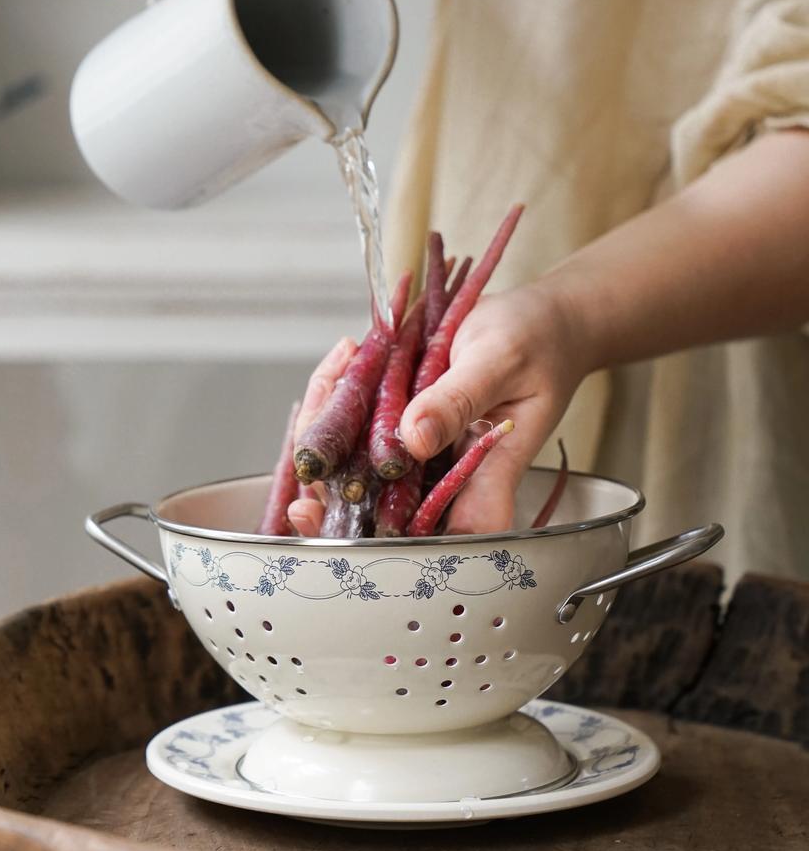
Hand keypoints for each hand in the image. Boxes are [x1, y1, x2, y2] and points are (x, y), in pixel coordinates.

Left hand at [286, 283, 588, 537]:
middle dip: (325, 477)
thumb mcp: (500, 362)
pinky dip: (341, 388)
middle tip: (305, 444)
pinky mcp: (401, 417)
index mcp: (476, 481)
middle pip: (371, 499)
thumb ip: (459, 400)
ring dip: (328, 419)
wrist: (544, 318)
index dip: (364, 533)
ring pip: (353, 456)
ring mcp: (416, 447)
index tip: (321, 513)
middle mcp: (439, 472)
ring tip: (341, 360)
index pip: (422, 530)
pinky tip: (347, 350)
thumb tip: (414, 439)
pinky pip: (357, 416)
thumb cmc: (538, 343)